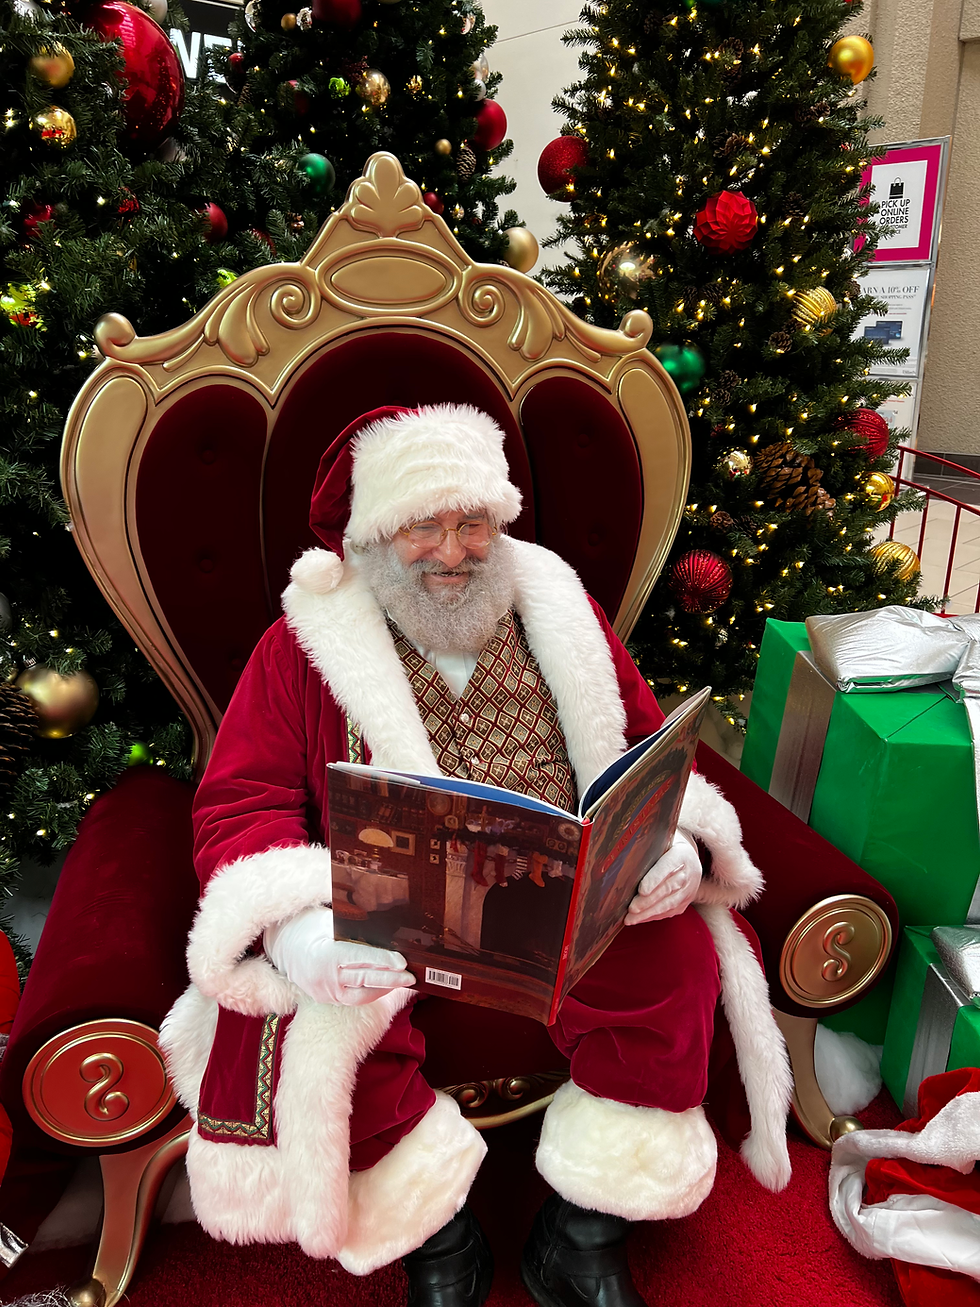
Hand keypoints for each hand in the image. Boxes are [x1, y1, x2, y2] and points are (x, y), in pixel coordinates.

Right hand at [264, 906, 414, 1005]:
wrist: (284, 948)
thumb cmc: (310, 929)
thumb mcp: (328, 923)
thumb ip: (352, 931)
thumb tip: (384, 934)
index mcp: (324, 955)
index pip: (358, 958)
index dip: (381, 960)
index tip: (401, 961)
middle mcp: (324, 978)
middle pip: (363, 980)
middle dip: (390, 979)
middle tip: (411, 977)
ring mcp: (325, 992)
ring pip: (360, 995)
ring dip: (384, 988)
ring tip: (403, 981)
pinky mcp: (327, 999)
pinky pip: (353, 1000)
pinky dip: (371, 993)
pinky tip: (386, 986)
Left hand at [625, 829, 700, 924]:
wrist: (688, 859)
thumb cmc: (665, 848)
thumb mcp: (659, 841)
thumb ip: (646, 846)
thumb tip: (622, 850)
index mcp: (682, 854)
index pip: (669, 866)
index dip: (655, 879)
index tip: (641, 890)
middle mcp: (689, 872)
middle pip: (668, 888)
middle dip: (648, 901)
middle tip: (631, 909)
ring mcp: (689, 889)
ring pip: (669, 904)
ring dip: (649, 913)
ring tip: (630, 919)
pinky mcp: (685, 902)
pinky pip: (669, 912)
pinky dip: (653, 916)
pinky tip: (639, 919)